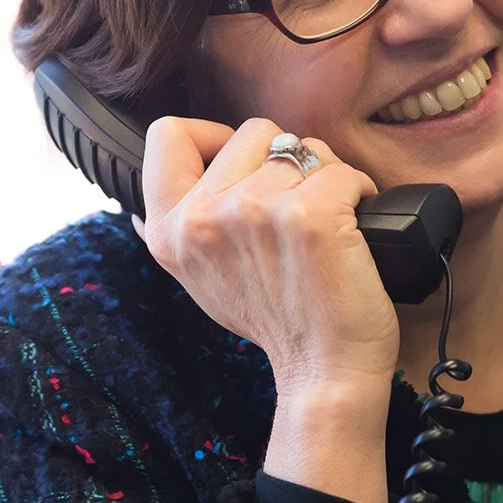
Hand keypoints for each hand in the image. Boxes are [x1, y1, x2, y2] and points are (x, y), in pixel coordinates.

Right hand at [132, 116, 392, 399]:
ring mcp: (255, 212)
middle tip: (296, 209)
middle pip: (253, 131)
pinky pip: (343, 170)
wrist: (324, 371)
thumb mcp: (200, 279)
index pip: (168, 134)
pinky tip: (353, 226)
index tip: (243, 165)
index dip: (212, 135)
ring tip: (325, 223)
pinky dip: (359, 191)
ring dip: (325, 177)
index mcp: (169, 231)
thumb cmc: (276, 323)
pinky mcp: (310, 215)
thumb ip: (182, 231)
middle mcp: (204, 217)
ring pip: (303, 146)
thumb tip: (143, 206)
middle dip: (285, 160)